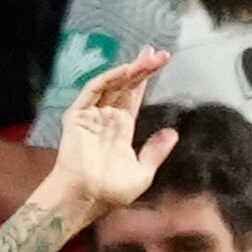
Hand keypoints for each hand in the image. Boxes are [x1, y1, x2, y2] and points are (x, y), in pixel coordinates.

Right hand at [40, 46, 175, 216]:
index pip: (134, 96)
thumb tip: (173, 133)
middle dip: (141, 68)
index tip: (159, 61)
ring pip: (112, 84)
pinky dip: (109, 78)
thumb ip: (156, 151)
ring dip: (129, 70)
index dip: (145, 79)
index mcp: (121, 128)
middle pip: (125, 86)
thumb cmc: (110, 192)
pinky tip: (125, 70)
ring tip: (148, 58)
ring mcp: (91, 115)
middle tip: (157, 53)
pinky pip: (94, 91)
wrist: (86, 198)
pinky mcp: (78, 115)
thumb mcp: (143, 173)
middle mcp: (106, 118)